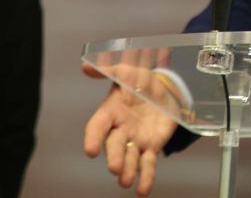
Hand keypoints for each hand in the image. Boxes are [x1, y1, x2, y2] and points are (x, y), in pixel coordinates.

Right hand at [82, 60, 178, 196]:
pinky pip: (147, 164)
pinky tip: (142, 191)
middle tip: (114, 168)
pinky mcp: (151, 147)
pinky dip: (146, 178)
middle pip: (114, 146)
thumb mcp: (127, 70)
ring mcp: (135, 140)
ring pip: (129, 158)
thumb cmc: (141, 80)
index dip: (92, 138)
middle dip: (113, 158)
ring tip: (125, 181)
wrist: (166, 88)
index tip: (89, 150)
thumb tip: (84, 65)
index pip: (97, 126)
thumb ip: (107, 69)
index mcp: (111, 112)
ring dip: (127, 171)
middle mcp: (120, 129)